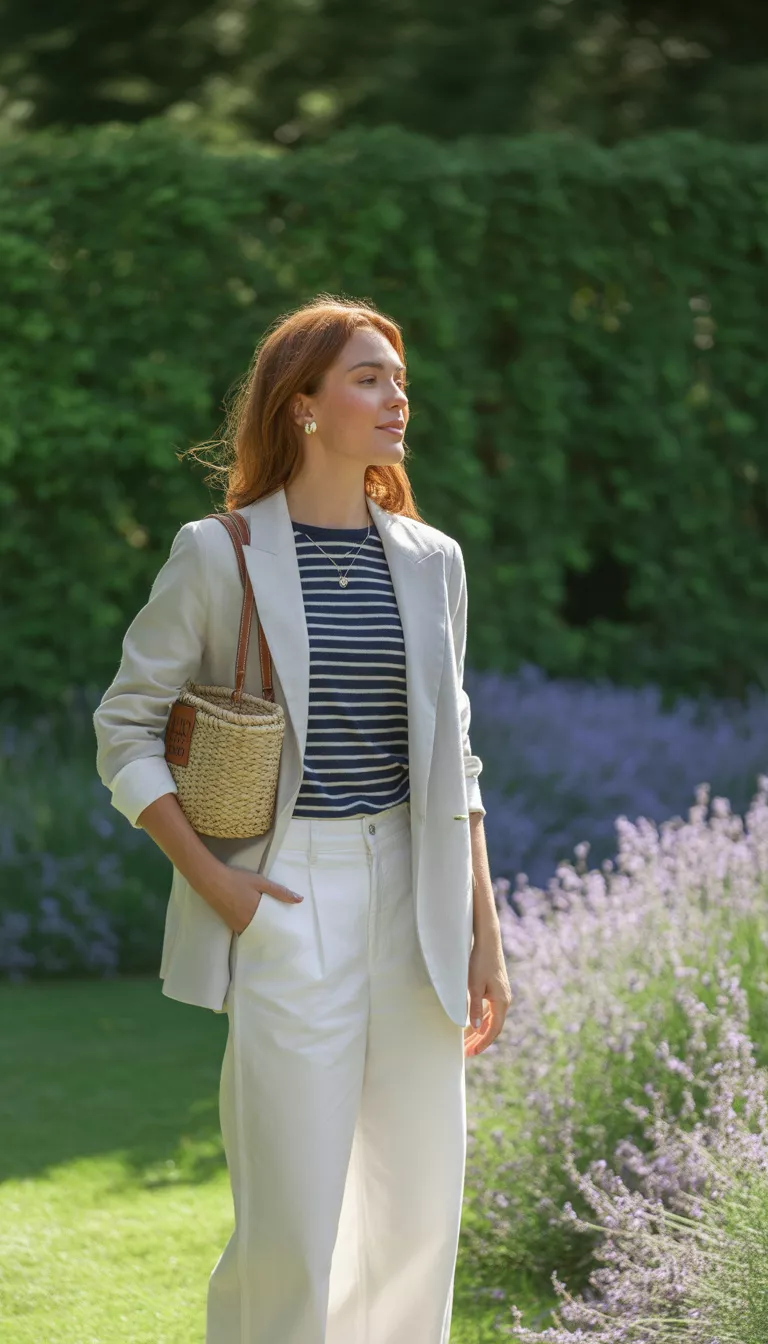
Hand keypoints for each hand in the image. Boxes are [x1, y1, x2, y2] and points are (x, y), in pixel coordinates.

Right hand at [200, 861, 304, 935]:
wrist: (212, 880)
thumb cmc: (238, 880)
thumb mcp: (261, 882)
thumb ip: (280, 892)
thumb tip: (300, 900)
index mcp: (255, 914)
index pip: (272, 929)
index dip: (280, 932)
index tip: (289, 934)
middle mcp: (246, 923)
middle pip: (262, 932)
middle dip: (271, 932)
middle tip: (283, 932)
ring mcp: (236, 924)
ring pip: (252, 932)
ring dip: (261, 931)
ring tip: (271, 929)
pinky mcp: (229, 923)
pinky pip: (243, 930)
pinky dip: (250, 929)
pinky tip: (255, 924)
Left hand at [464, 936, 511, 1057]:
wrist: (487, 941)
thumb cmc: (479, 962)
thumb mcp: (474, 986)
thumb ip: (475, 1007)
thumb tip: (477, 1029)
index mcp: (501, 1002)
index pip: (493, 1030)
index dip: (483, 1043)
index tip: (471, 1053)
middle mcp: (504, 1000)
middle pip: (493, 1027)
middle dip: (479, 1041)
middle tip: (466, 1053)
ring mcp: (501, 995)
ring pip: (491, 1020)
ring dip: (479, 1032)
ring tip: (466, 1043)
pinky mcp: (496, 990)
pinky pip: (490, 1011)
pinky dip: (481, 1021)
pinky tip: (472, 1025)